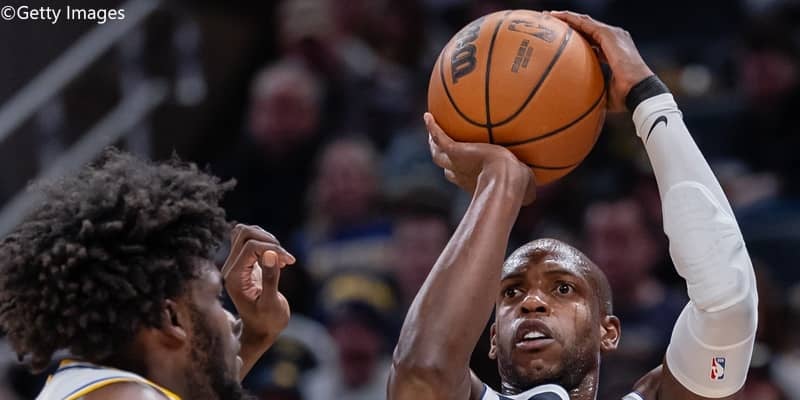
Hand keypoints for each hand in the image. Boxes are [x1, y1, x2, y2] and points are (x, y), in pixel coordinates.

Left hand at [221, 224, 295, 339]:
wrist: (261, 331)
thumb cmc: (268, 322)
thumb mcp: (271, 303)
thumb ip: (270, 278)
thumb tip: (271, 253)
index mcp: (234, 278)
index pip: (249, 246)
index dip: (271, 249)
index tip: (288, 261)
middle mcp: (231, 268)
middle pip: (243, 232)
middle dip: (269, 240)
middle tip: (284, 258)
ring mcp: (236, 264)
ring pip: (245, 232)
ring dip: (268, 239)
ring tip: (282, 258)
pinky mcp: (244, 263)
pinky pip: (250, 239)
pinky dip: (266, 242)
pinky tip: (278, 258)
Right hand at [425, 113, 535, 204]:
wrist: (505, 179)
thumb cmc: (518, 186)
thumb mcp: (525, 186)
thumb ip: (527, 187)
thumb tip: (535, 193)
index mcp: (474, 181)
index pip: (461, 176)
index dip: (458, 172)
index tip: (460, 166)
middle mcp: (461, 173)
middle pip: (446, 165)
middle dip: (444, 157)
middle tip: (441, 148)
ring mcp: (455, 161)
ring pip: (437, 152)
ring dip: (433, 142)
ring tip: (432, 128)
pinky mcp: (454, 150)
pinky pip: (438, 136)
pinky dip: (432, 126)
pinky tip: (428, 115)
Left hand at [547, 11, 653, 111]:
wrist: (639, 90)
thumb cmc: (625, 96)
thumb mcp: (603, 93)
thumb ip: (591, 92)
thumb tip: (577, 104)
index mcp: (613, 51)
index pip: (591, 40)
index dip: (576, 37)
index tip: (560, 38)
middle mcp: (613, 39)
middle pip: (586, 27)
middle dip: (567, 23)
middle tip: (549, 22)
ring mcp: (612, 34)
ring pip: (584, 21)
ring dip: (566, 18)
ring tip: (548, 16)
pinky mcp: (609, 34)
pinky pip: (585, 23)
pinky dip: (570, 19)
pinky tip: (556, 18)